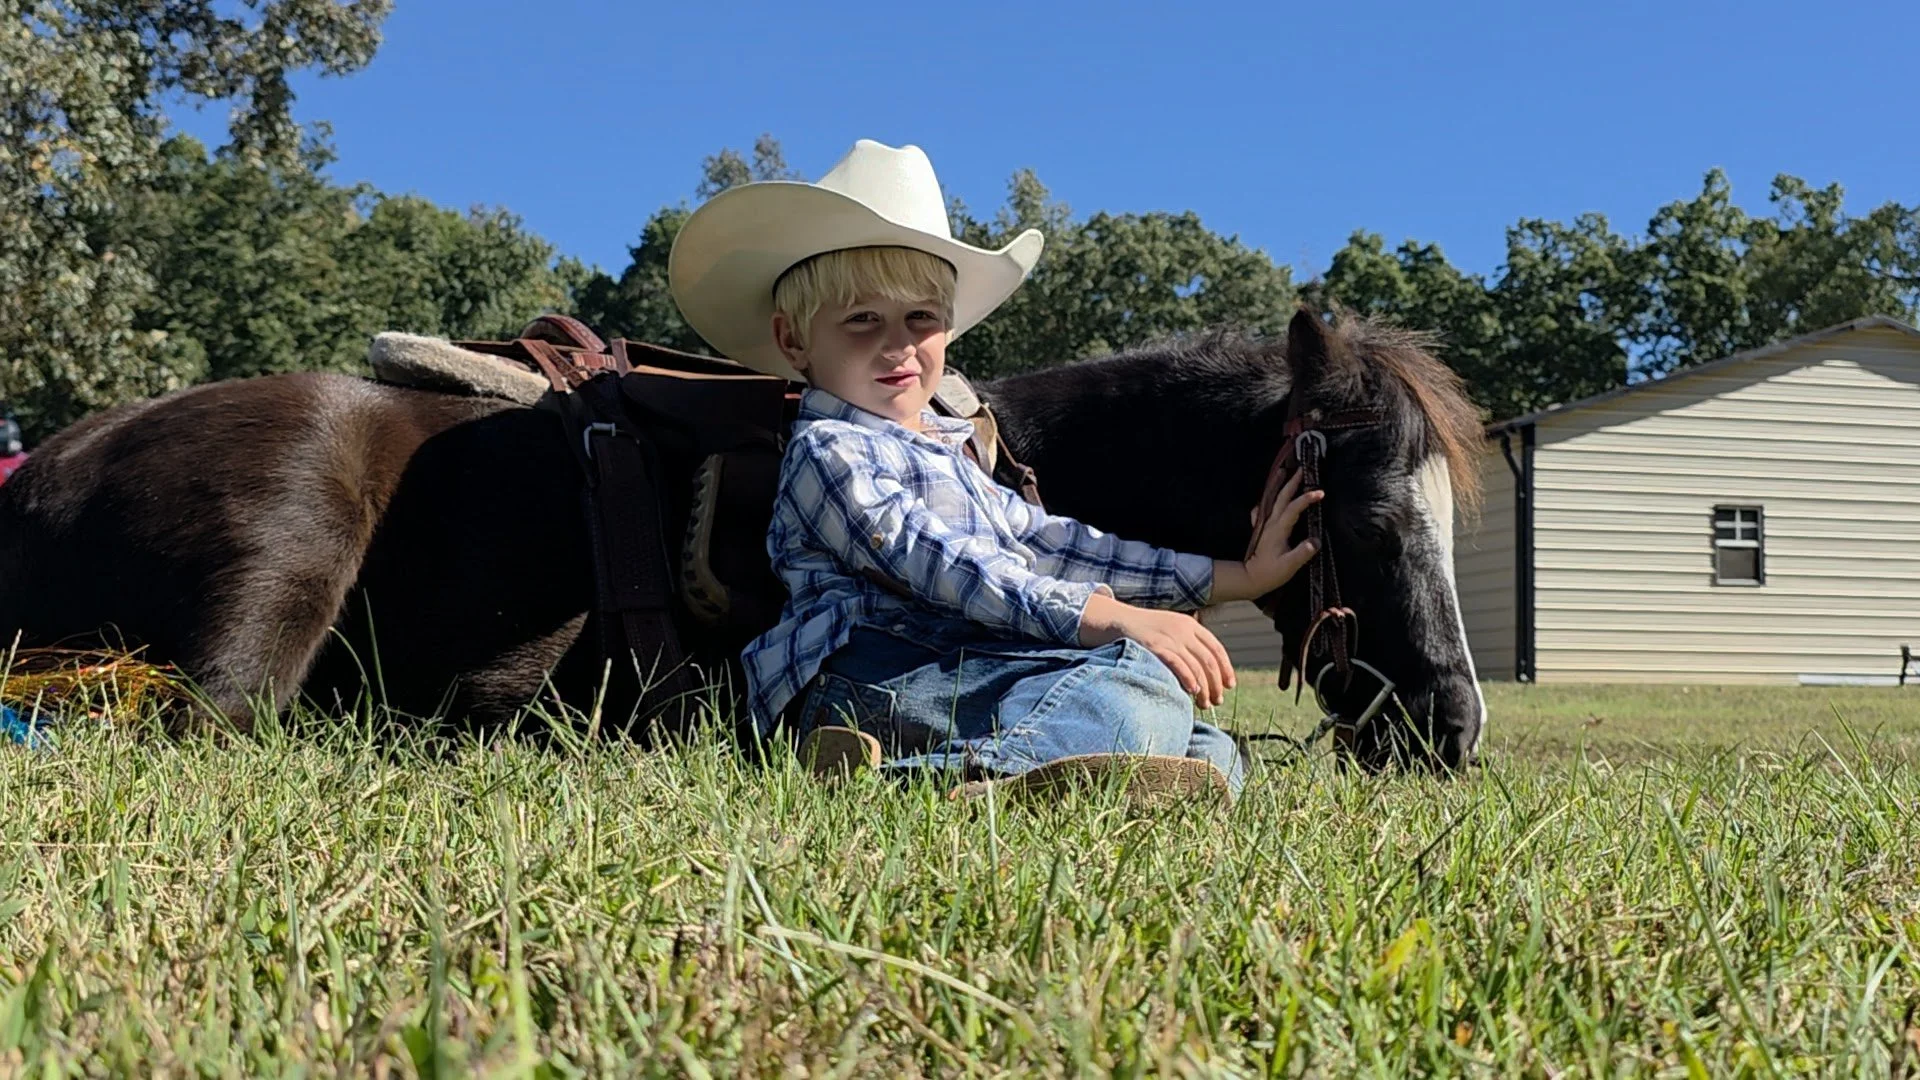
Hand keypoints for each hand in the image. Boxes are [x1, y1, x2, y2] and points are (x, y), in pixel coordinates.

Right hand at [1079, 592, 1234, 706]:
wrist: (1116, 621)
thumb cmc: (1144, 632)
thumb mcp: (1169, 631)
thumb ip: (1186, 645)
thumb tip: (1203, 673)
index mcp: (1190, 625)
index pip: (1216, 648)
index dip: (1226, 668)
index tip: (1230, 686)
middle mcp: (1183, 630)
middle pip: (1209, 661)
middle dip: (1216, 684)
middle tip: (1217, 701)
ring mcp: (1169, 637)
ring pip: (1197, 666)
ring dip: (1204, 688)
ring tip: (1204, 704)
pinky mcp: (1155, 646)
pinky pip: (1178, 664)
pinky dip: (1188, 679)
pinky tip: (1192, 691)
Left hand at [1212, 471, 1321, 601]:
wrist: (1251, 578)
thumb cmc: (1271, 573)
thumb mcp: (1289, 566)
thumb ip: (1302, 553)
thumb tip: (1316, 541)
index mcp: (1278, 529)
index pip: (1293, 509)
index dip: (1306, 499)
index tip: (1320, 492)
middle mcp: (1271, 523)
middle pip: (1281, 498)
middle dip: (1292, 482)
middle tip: (1302, 469)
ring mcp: (1266, 524)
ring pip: (1274, 500)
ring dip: (1280, 485)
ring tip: (1284, 471)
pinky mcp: (1264, 529)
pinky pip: (1266, 508)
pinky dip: (1270, 498)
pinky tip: (1270, 496)